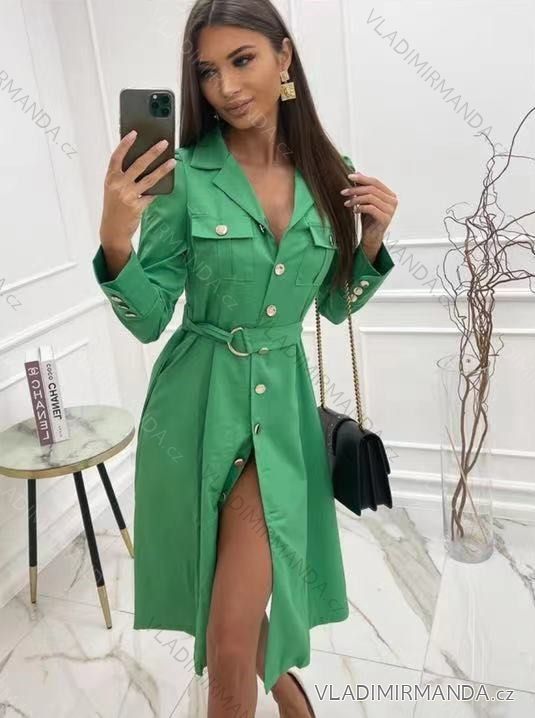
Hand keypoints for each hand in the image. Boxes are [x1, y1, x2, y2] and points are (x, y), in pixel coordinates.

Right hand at [99, 131, 176, 248]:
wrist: (113, 229)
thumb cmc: (113, 207)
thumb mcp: (113, 189)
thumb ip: (123, 176)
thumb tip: (143, 162)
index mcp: (110, 178)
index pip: (117, 157)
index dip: (125, 144)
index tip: (134, 133)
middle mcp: (118, 185)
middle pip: (138, 164)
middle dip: (152, 152)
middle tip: (163, 143)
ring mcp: (128, 196)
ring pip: (149, 178)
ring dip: (163, 169)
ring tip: (172, 161)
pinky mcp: (138, 206)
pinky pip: (151, 194)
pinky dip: (158, 189)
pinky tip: (167, 182)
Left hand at [340, 171, 397, 247]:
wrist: (371, 238)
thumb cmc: (369, 220)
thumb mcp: (364, 201)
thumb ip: (363, 188)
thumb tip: (357, 172)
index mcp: (389, 195)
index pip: (375, 182)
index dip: (362, 178)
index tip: (349, 176)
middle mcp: (392, 201)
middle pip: (372, 189)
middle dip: (356, 189)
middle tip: (344, 192)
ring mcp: (390, 210)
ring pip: (371, 197)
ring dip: (356, 199)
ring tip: (347, 203)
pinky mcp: (385, 219)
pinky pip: (371, 208)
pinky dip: (360, 207)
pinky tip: (354, 210)